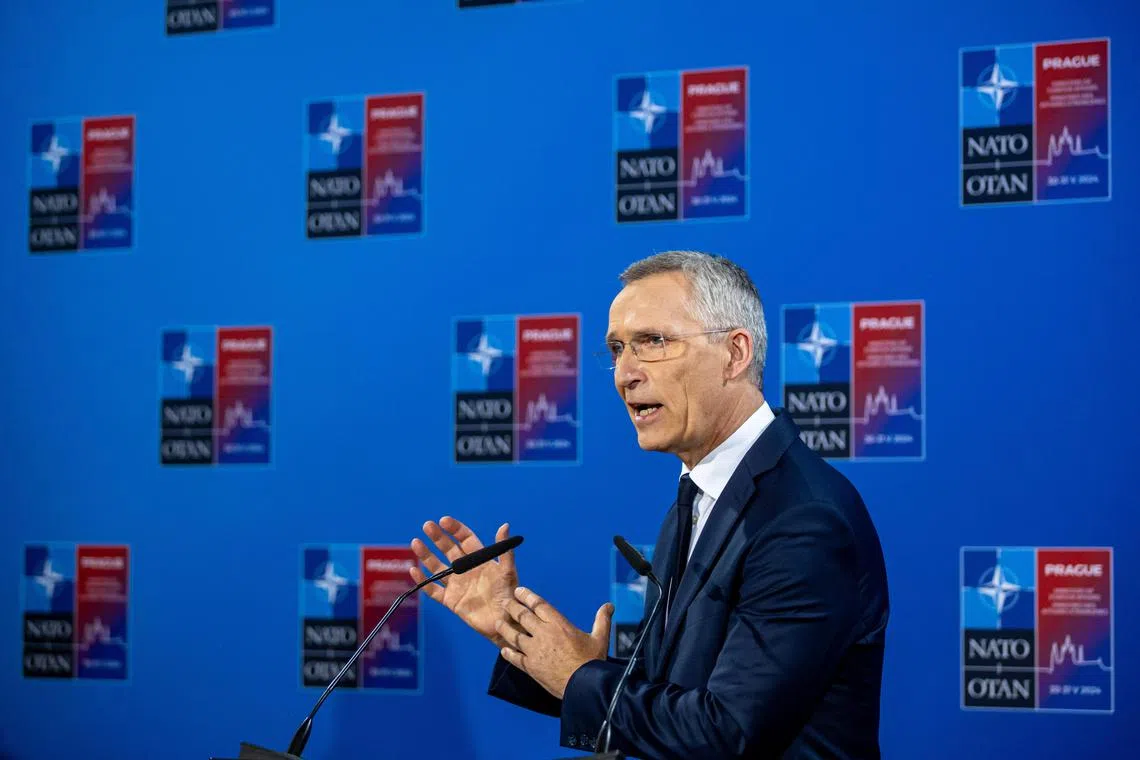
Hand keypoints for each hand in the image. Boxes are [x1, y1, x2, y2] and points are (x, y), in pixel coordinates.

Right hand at [410, 517, 519, 649]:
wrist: (505, 622)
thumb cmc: (510, 596)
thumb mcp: (509, 571)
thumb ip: (505, 550)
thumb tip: (505, 526)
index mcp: (479, 559)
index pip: (464, 539)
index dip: (454, 530)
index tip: (444, 521)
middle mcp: (466, 569)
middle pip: (448, 550)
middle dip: (438, 537)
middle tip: (427, 525)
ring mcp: (457, 584)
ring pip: (437, 567)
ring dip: (426, 555)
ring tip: (416, 542)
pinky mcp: (451, 600)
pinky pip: (433, 589)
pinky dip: (423, 581)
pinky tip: (414, 570)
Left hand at [498, 586, 612, 698]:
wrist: (584, 686)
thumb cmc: (592, 662)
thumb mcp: (600, 638)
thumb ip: (602, 620)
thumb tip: (609, 606)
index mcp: (559, 625)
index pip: (539, 605)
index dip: (527, 596)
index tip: (519, 591)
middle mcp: (544, 634)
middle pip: (522, 616)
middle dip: (512, 607)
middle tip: (505, 603)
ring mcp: (535, 651)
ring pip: (514, 636)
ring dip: (505, 628)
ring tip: (498, 623)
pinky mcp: (531, 667)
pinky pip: (515, 658)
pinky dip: (508, 653)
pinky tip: (503, 650)